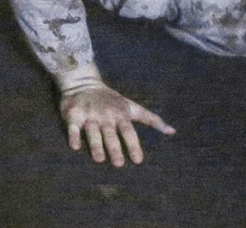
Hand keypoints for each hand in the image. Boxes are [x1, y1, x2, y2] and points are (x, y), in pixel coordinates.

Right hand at [59, 81, 174, 165]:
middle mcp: (105, 115)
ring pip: (92, 131)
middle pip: (110, 133)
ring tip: (98, 159)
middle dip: (114, 148)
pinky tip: (75, 146)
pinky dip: (73, 135)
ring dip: (95, 144)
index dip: (133, 145)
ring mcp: (89, 114)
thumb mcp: (132, 107)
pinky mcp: (73, 113)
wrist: (82, 81)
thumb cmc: (110, 99)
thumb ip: (151, 119)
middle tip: (118, 164)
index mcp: (120, 114)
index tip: (138, 160)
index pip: (128, 131)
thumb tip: (172, 131)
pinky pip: (72, 126)